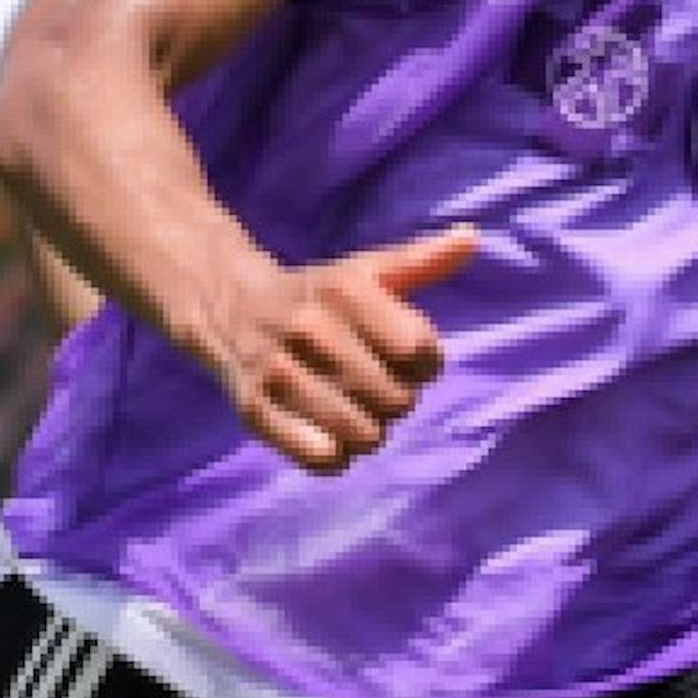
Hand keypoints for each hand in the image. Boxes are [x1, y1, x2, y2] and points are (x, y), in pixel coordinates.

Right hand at [218, 225, 478, 472]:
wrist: (227, 307)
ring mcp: (279, 372)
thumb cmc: (315, 295)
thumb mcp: (364, 270)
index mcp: (344, 290)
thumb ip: (420, 260)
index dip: (425, 362)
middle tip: (373, 385)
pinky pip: (322, 459)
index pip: (421, 352)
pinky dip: (336, 456)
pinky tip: (329, 435)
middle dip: (397, 398)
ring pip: (365, 435)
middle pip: (398, 400)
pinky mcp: (255, 412)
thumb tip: (471, 238)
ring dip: (369, 430)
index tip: (405, 356)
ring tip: (353, 410)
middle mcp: (311, 329)